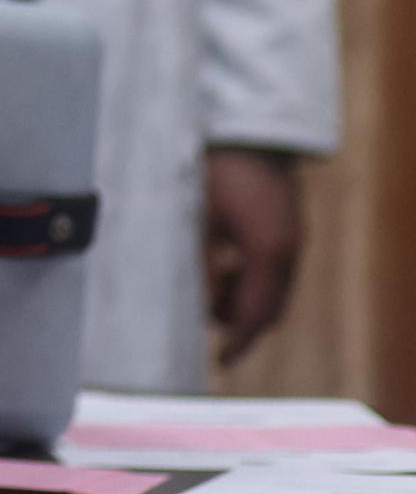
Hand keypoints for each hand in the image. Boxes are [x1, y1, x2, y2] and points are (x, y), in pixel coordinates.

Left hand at [205, 146, 303, 364]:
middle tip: (210, 325)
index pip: (256, 314)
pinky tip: (223, 266)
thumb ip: (201, 266)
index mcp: (267, 253)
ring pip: (273, 290)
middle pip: (269, 308)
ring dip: (245, 299)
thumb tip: (200, 307)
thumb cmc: (218, 170)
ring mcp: (293, 240)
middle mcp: (288, 252)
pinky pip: (275, 270)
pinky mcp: (289, 230)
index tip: (221, 360)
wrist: (251, 132)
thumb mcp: (200, 220)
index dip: (239, 342)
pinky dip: (252, 279)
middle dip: (242, 323)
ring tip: (211, 288)